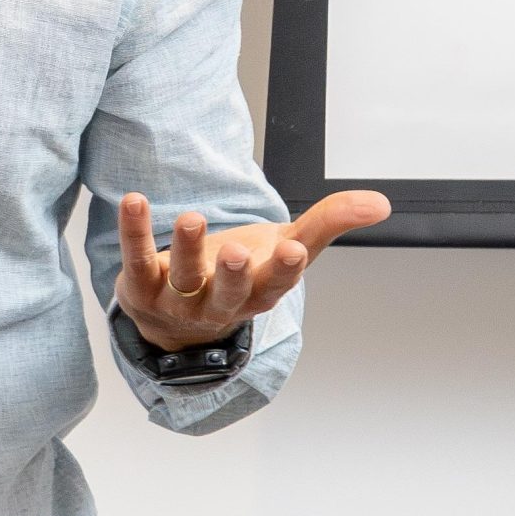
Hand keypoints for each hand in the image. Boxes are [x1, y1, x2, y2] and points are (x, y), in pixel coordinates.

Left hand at [112, 189, 391, 351]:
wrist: (177, 314)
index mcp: (258, 294)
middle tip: (238, 252)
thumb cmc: (242, 273)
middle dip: (233, 274)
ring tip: (192, 219)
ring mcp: (177, 299)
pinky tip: (134, 201)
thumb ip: (329, 222)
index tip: (292, 250)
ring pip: (182, 278)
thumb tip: (380, 202)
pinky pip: (135, 258)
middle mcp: (218, 303)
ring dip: (186, 249)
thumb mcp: (286, 248)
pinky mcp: (139, 285)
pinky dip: (134, 230)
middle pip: (226, 293)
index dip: (283, 271)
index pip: (274, 286)